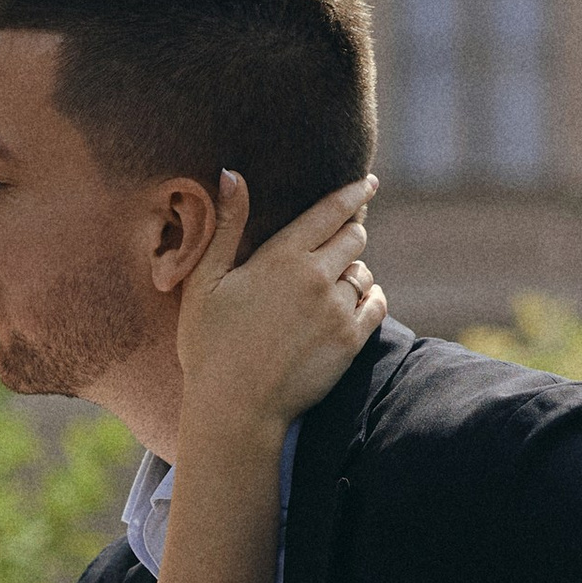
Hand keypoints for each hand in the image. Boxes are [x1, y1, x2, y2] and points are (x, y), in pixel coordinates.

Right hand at [175, 171, 383, 444]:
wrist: (234, 409)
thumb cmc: (209, 345)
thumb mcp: (204, 281)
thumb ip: (225, 225)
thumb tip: (232, 174)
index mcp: (282, 256)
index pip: (331, 210)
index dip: (353, 192)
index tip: (367, 182)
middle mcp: (316, 278)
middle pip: (354, 236)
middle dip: (348, 233)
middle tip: (335, 243)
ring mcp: (337, 310)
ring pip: (363, 271)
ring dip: (352, 271)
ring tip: (329, 286)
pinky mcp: (351, 341)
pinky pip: (377, 304)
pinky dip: (369, 299)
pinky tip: (350, 306)